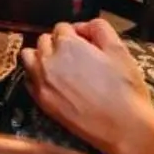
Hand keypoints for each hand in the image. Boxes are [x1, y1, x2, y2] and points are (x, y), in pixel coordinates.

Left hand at [21, 17, 153, 153]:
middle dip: (58, 44)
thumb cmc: (124, 91)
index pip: (61, 27)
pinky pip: (29, 79)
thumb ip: (100, 29)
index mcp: (68, 45)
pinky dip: (38, 77)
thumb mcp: (119, 50)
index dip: (76, 34)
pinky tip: (55, 83)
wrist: (123, 127)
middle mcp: (50, 60)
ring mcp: (42, 81)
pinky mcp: (41, 100)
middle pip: (43, 40)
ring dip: (42, 57)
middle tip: (76, 56)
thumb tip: (84, 26)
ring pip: (29, 57)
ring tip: (61, 67)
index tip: (85, 43)